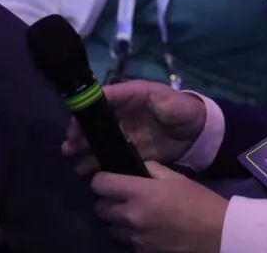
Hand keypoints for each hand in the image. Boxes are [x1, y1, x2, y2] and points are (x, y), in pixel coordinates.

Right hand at [62, 80, 206, 173]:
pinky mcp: (128, 148)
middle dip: (80, 132)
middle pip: (95, 120)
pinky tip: (86, 170)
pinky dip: (96, 161)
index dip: (87, 110)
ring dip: (84, 148)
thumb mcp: (174, 104)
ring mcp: (124, 131)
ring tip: (73, 160)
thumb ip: (159, 102)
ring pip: (98, 138)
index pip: (103, 99)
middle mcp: (123, 112)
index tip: (75, 123)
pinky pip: (108, 154)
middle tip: (69, 146)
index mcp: (132, 95)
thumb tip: (142, 98)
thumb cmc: (184, 111)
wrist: (197, 133)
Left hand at [92, 162, 226, 252]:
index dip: (102, 178)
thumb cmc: (198, 200)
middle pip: (100, 208)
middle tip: (122, 197)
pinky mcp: (141, 252)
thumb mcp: (176, 178)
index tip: (109, 178)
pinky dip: (132, 235)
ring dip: (118, 220)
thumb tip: (138, 168)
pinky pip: (127, 241)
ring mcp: (134, 237)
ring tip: (134, 215)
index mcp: (139, 193)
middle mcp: (131, 216)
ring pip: (111, 227)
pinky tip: (147, 230)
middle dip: (107, 200)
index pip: (101, 184)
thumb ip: (152, 170)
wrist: (215, 232)